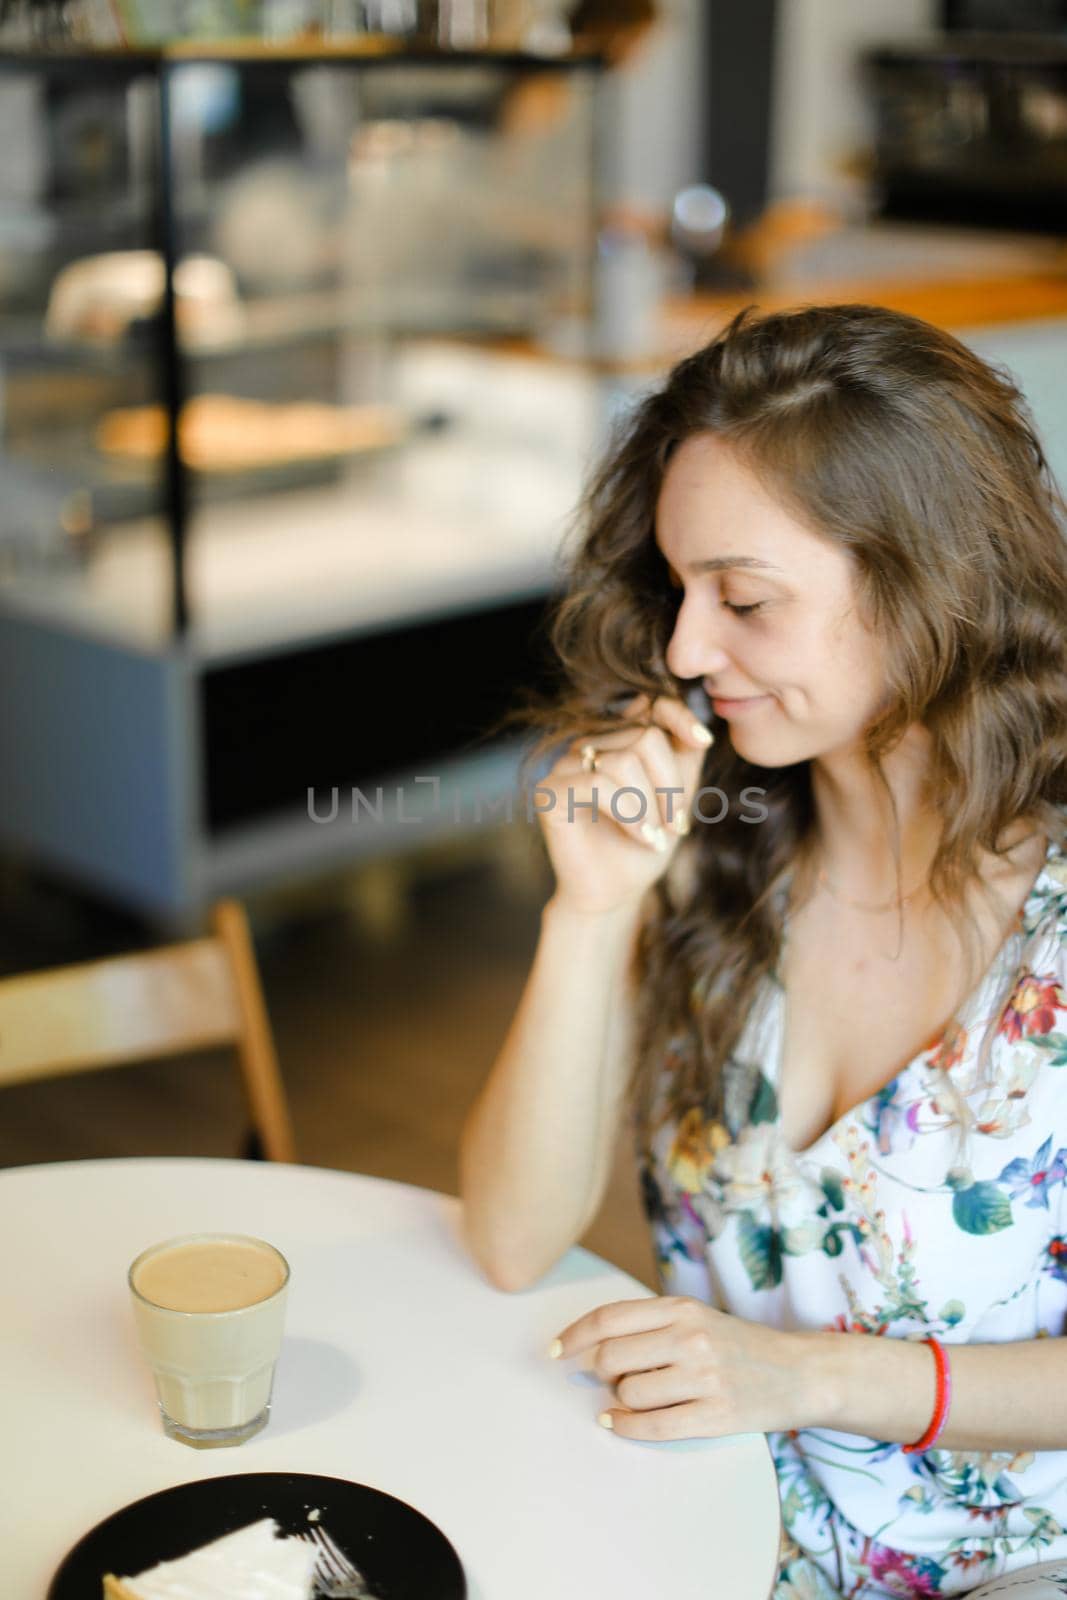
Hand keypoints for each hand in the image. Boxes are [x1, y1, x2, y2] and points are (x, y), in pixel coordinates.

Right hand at [537, 693, 712, 914]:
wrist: (615, 893)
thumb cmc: (644, 846)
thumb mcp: (677, 798)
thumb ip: (684, 759)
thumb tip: (698, 726)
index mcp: (617, 740)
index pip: (648, 705)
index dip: (678, 716)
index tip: (703, 741)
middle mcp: (588, 745)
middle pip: (645, 737)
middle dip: (669, 785)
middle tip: (675, 824)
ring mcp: (565, 766)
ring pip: (624, 761)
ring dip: (650, 805)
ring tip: (655, 835)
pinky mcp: (550, 792)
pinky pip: (598, 785)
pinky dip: (629, 814)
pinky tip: (641, 836)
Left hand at [549, 1295, 813, 1440]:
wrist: (800, 1372)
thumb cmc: (737, 1344)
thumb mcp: (696, 1317)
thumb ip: (649, 1323)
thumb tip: (591, 1344)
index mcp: (681, 1308)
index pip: (609, 1318)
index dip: (573, 1336)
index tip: (554, 1351)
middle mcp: (690, 1338)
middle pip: (610, 1357)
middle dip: (598, 1372)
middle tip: (605, 1378)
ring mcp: (703, 1377)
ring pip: (629, 1393)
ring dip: (619, 1399)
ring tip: (634, 1396)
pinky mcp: (715, 1416)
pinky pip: (653, 1426)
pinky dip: (626, 1426)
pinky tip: (617, 1422)